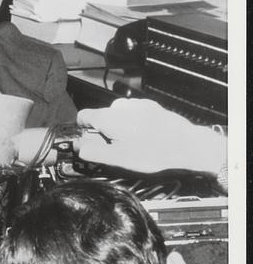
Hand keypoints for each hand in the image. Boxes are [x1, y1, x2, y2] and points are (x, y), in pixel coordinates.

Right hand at [74, 98, 225, 175]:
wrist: (184, 144)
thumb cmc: (152, 152)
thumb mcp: (116, 158)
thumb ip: (92, 151)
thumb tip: (78, 146)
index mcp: (108, 117)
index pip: (82, 117)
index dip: (82, 131)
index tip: (89, 142)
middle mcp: (120, 106)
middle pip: (101, 117)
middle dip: (103, 132)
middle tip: (114, 150)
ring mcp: (137, 104)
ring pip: (117, 116)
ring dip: (119, 128)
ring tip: (131, 144)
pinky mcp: (150, 107)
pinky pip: (133, 114)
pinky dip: (133, 124)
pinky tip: (143, 137)